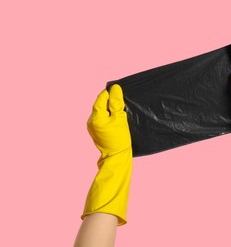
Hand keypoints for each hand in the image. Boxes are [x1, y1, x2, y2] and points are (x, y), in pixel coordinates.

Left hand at [82, 84, 132, 225]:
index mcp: (95, 116)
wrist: (117, 157)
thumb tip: (115, 89)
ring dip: (111, 109)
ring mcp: (93, 127)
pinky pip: (103, 119)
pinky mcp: (97, 132)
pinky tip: (118, 119)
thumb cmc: (119, 139)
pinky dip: (110, 117)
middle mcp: (91, 120)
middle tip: (123, 101)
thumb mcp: (120, 119)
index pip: (101, 98)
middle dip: (111, 101)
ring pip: (102, 112)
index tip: (121, 92)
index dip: (111, 93)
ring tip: (122, 110)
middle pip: (101, 104)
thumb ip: (116, 103)